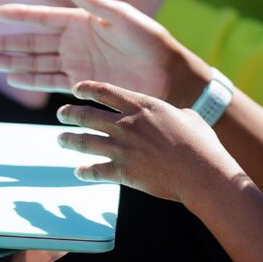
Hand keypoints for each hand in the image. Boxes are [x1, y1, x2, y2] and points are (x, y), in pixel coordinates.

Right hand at [0, 0, 208, 103]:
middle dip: (7, 44)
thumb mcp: (123, 16)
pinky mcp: (83, 82)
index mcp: (85, 20)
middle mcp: (77, 41)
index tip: (0, 11)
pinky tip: (13, 77)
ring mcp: (78, 63)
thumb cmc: (151, 39)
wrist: (168, 73)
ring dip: (13, 62)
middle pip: (34, 43)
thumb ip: (93, 1)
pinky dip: (32, 79)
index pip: (46, 17)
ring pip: (37, 62)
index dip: (23, 15)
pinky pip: (51, 80)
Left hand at [56, 80, 233, 204]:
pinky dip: (84, 172)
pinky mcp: (123, 172)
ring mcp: (123, 149)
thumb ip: (172, 113)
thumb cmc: (201, 143)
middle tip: (61, 114)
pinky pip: (95, 171)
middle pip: (88, 115)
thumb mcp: (189, 116)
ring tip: (60, 140)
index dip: (87, 89)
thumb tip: (174, 115)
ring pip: (84, 142)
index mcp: (143, 106)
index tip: (76, 89)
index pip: (105, 92)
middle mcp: (128, 124)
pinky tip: (79, 172)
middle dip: (70, 113)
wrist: (201, 172)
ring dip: (69, 140)